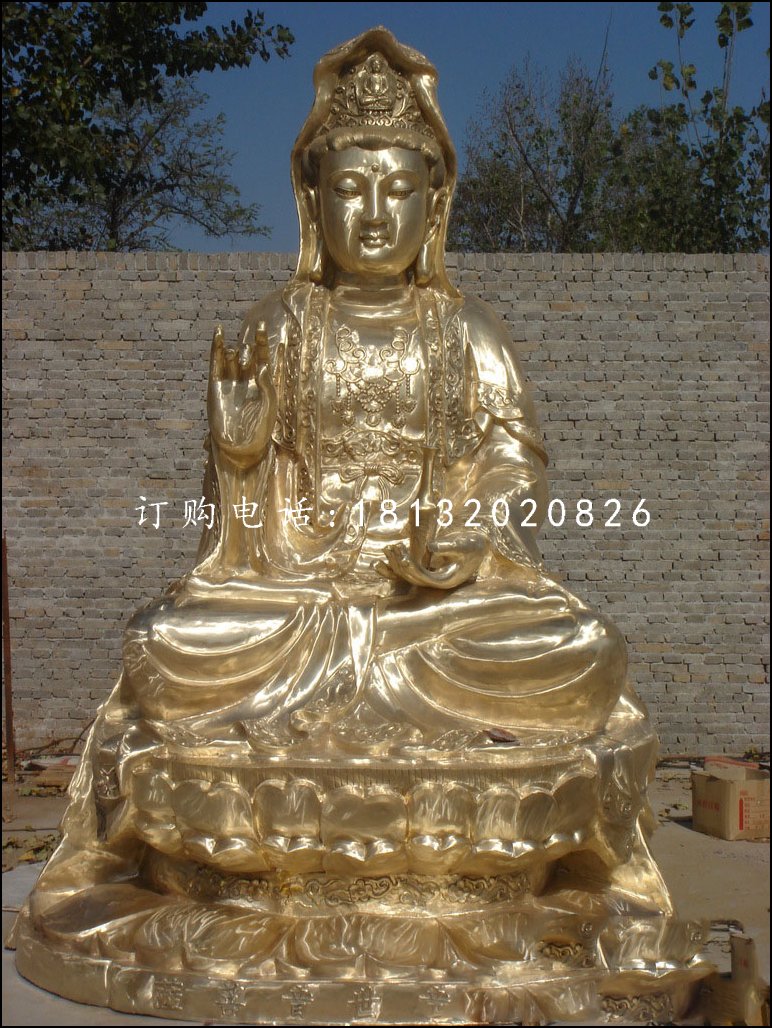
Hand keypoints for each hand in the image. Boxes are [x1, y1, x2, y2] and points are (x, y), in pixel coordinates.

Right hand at [207, 320, 276, 467]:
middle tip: (249, 358)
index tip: (262, 326)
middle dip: (249, 351)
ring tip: (236, 347)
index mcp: (263, 384)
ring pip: (233, 357)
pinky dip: (217, 347)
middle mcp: (246, 381)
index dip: (262, 341)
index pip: (263, 357)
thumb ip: (267, 385)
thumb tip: (262, 366)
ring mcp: (231, 382)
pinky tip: (219, 332)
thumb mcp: (269, 406)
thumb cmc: (260, 429)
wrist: (241, 447)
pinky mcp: (216, 385)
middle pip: (248, 356)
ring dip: (236, 351)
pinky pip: (216, 363)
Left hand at [377, 527, 488, 589]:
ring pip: (408, 574)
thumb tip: (430, 547)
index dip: (413, 569)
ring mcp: (429, 576)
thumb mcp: (464, 544)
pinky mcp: (426, 568)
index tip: (404, 557)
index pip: (425, 578)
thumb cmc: (473, 545)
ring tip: (388, 548)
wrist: (479, 545)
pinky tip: (384, 557)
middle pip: (413, 578)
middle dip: (401, 564)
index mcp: (445, 580)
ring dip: (396, 563)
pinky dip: (397, 563)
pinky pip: (408, 568)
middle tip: (393, 548)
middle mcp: (435, 581)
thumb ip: (448, 546)